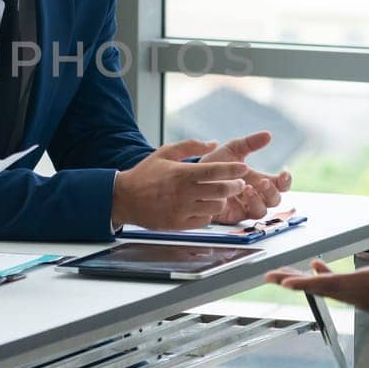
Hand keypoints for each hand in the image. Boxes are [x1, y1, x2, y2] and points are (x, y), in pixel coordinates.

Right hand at [111, 139, 249, 229]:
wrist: (125, 198)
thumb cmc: (146, 174)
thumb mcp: (165, 152)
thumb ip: (190, 145)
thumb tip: (213, 143)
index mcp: (182, 173)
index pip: (216, 171)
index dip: (233, 170)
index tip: (243, 168)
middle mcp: (184, 193)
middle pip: (221, 191)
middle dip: (236, 186)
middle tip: (239, 183)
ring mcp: (182, 210)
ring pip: (216, 207)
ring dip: (222, 200)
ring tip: (221, 195)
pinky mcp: (179, 224)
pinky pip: (205, 220)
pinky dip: (209, 213)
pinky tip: (206, 206)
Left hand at [201, 131, 292, 222]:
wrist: (193, 177)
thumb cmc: (214, 165)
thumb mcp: (232, 150)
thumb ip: (250, 143)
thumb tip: (268, 134)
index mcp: (259, 180)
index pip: (280, 184)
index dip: (286, 181)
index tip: (284, 173)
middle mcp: (256, 195)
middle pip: (275, 200)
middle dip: (272, 191)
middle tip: (263, 182)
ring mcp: (246, 206)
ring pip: (263, 211)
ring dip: (259, 200)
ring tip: (247, 188)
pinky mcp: (235, 216)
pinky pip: (247, 217)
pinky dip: (246, 206)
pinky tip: (239, 195)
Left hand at [265, 213, 368, 318]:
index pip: (329, 284)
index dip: (304, 282)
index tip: (283, 281)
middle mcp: (364, 296)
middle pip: (323, 289)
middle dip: (296, 281)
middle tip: (271, 277)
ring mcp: (368, 301)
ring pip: (331, 290)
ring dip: (310, 282)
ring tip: (288, 275)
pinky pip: (343, 290)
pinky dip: (329, 280)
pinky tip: (321, 266)